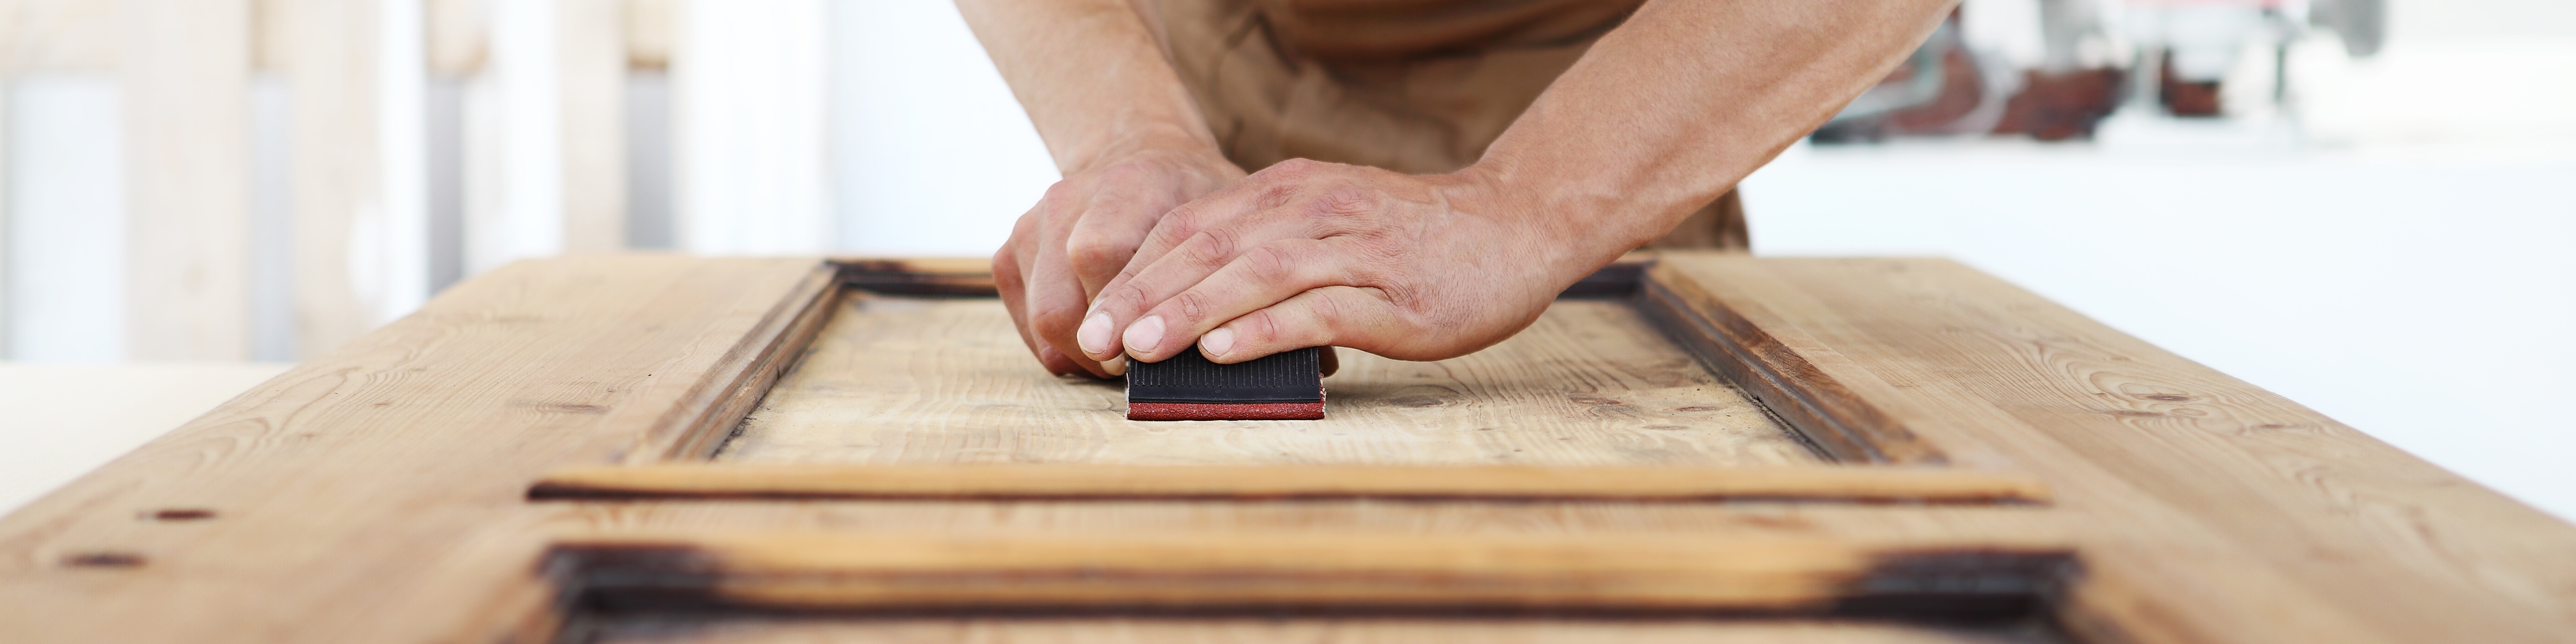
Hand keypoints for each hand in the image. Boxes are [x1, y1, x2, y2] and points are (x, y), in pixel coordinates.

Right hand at [995, 147, 1245, 376]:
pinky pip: (1026, 321)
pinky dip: (1060, 344)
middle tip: (1139, 366)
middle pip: (1059, 306)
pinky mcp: (1013, 250)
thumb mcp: (1228, 216)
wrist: (1142, 159)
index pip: (1097, 255)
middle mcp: (1068, 199)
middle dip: (1099, 353)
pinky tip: (1100, 338)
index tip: (1149, 347)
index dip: (1120, 316)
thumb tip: (1228, 339)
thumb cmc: (1195, 199)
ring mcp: (1033, 224)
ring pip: (1042, 321)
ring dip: (1082, 355)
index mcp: (1127, 185)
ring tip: (1123, 355)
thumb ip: (1226, 266)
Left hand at [1072, 159, 1625, 366]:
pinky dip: (1264, 330)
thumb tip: (1195, 304)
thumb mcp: (1327, 226)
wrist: (1515, 226)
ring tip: (1139, 349)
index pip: (1193, 229)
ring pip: (1253, 277)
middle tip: (1092, 341)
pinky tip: (1222, 351)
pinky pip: (1316, 309)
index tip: (1090, 318)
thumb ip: (1266, 251)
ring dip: (1190, 312)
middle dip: (1143, 296)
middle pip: (1209, 250)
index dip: (1135, 273)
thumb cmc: (1413, 241)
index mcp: (1288, 193)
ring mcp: (1351, 250)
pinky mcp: (1389, 293)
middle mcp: (1311, 211)